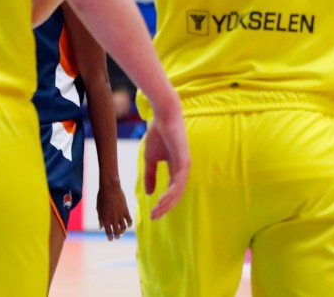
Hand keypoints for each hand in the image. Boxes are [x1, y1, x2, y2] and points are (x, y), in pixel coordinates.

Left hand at [96, 180, 131, 239]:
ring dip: (123, 231)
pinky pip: (129, 221)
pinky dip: (129, 224)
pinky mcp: (126, 211)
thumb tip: (101, 227)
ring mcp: (120, 216)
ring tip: (122, 232)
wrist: (109, 188)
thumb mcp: (98, 208)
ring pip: (124, 228)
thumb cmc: (102, 197)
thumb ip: (100, 218)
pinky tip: (128, 225)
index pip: (108, 232)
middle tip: (117, 237)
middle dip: (117, 236)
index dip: (110, 237)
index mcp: (105, 219)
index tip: (110, 239)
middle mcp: (113, 219)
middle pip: (117, 232)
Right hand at [143, 100, 189, 219]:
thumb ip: (150, 175)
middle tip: (155, 217)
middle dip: (165, 207)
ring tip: (157, 212)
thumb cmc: (157, 134)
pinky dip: (172, 192)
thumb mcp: (150, 158)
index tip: (153, 213)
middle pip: (175, 195)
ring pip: (178, 191)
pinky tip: (163, 199)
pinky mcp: (184, 161)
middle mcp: (182, 170)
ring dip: (168, 203)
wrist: (163, 117)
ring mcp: (184, 166)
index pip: (171, 191)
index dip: (163, 203)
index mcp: (175, 169)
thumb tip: (149, 193)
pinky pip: (179, 181)